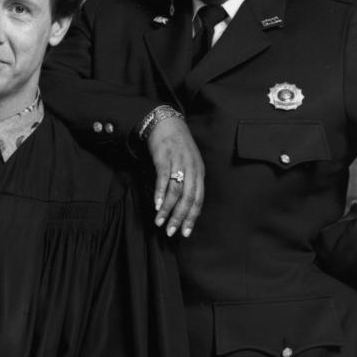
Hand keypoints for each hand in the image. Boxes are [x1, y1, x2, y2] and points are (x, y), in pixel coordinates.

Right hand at [146, 116, 204, 237]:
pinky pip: (164, 178)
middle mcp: (192, 169)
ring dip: (167, 209)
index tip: (185, 232)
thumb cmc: (177, 146)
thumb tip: (183, 204)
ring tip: (159, 221)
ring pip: (176, 191)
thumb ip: (189, 182)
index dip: (192, 217)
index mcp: (199, 173)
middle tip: (171, 232)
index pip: (198, 200)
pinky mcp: (165, 157)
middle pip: (188, 198)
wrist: (167, 123)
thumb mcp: (189, 164)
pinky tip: (156, 204)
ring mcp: (178, 163)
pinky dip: (160, 193)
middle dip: (179, 218)